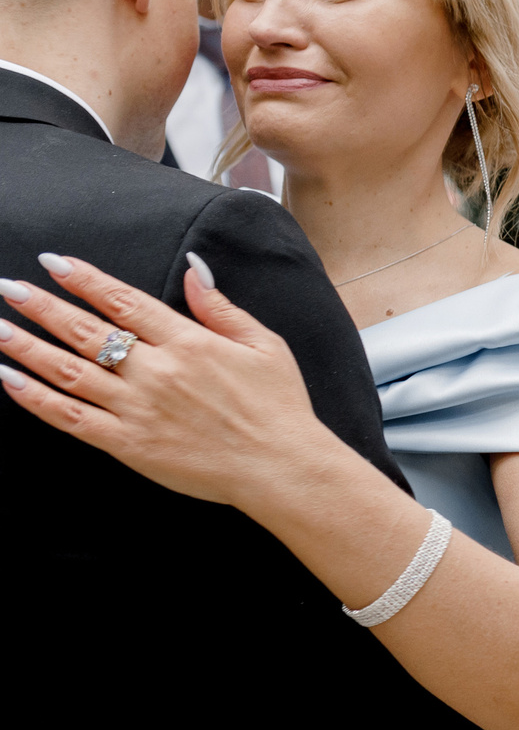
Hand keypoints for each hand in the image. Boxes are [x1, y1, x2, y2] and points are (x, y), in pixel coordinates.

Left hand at [0, 253, 331, 508]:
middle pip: (87, 332)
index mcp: (190, 342)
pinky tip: (10, 380)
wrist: (280, 466)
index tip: (55, 263)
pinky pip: (71, 418)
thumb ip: (221, 307)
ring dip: (27, 347)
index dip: (87, 280)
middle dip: (43, 307)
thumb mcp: (264, 345)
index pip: (125, 302)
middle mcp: (157, 371)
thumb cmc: (279, 406)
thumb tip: (193, 269)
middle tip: (10, 287)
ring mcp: (138, 408)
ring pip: (69, 371)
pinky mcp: (128, 443)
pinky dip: (37, 399)